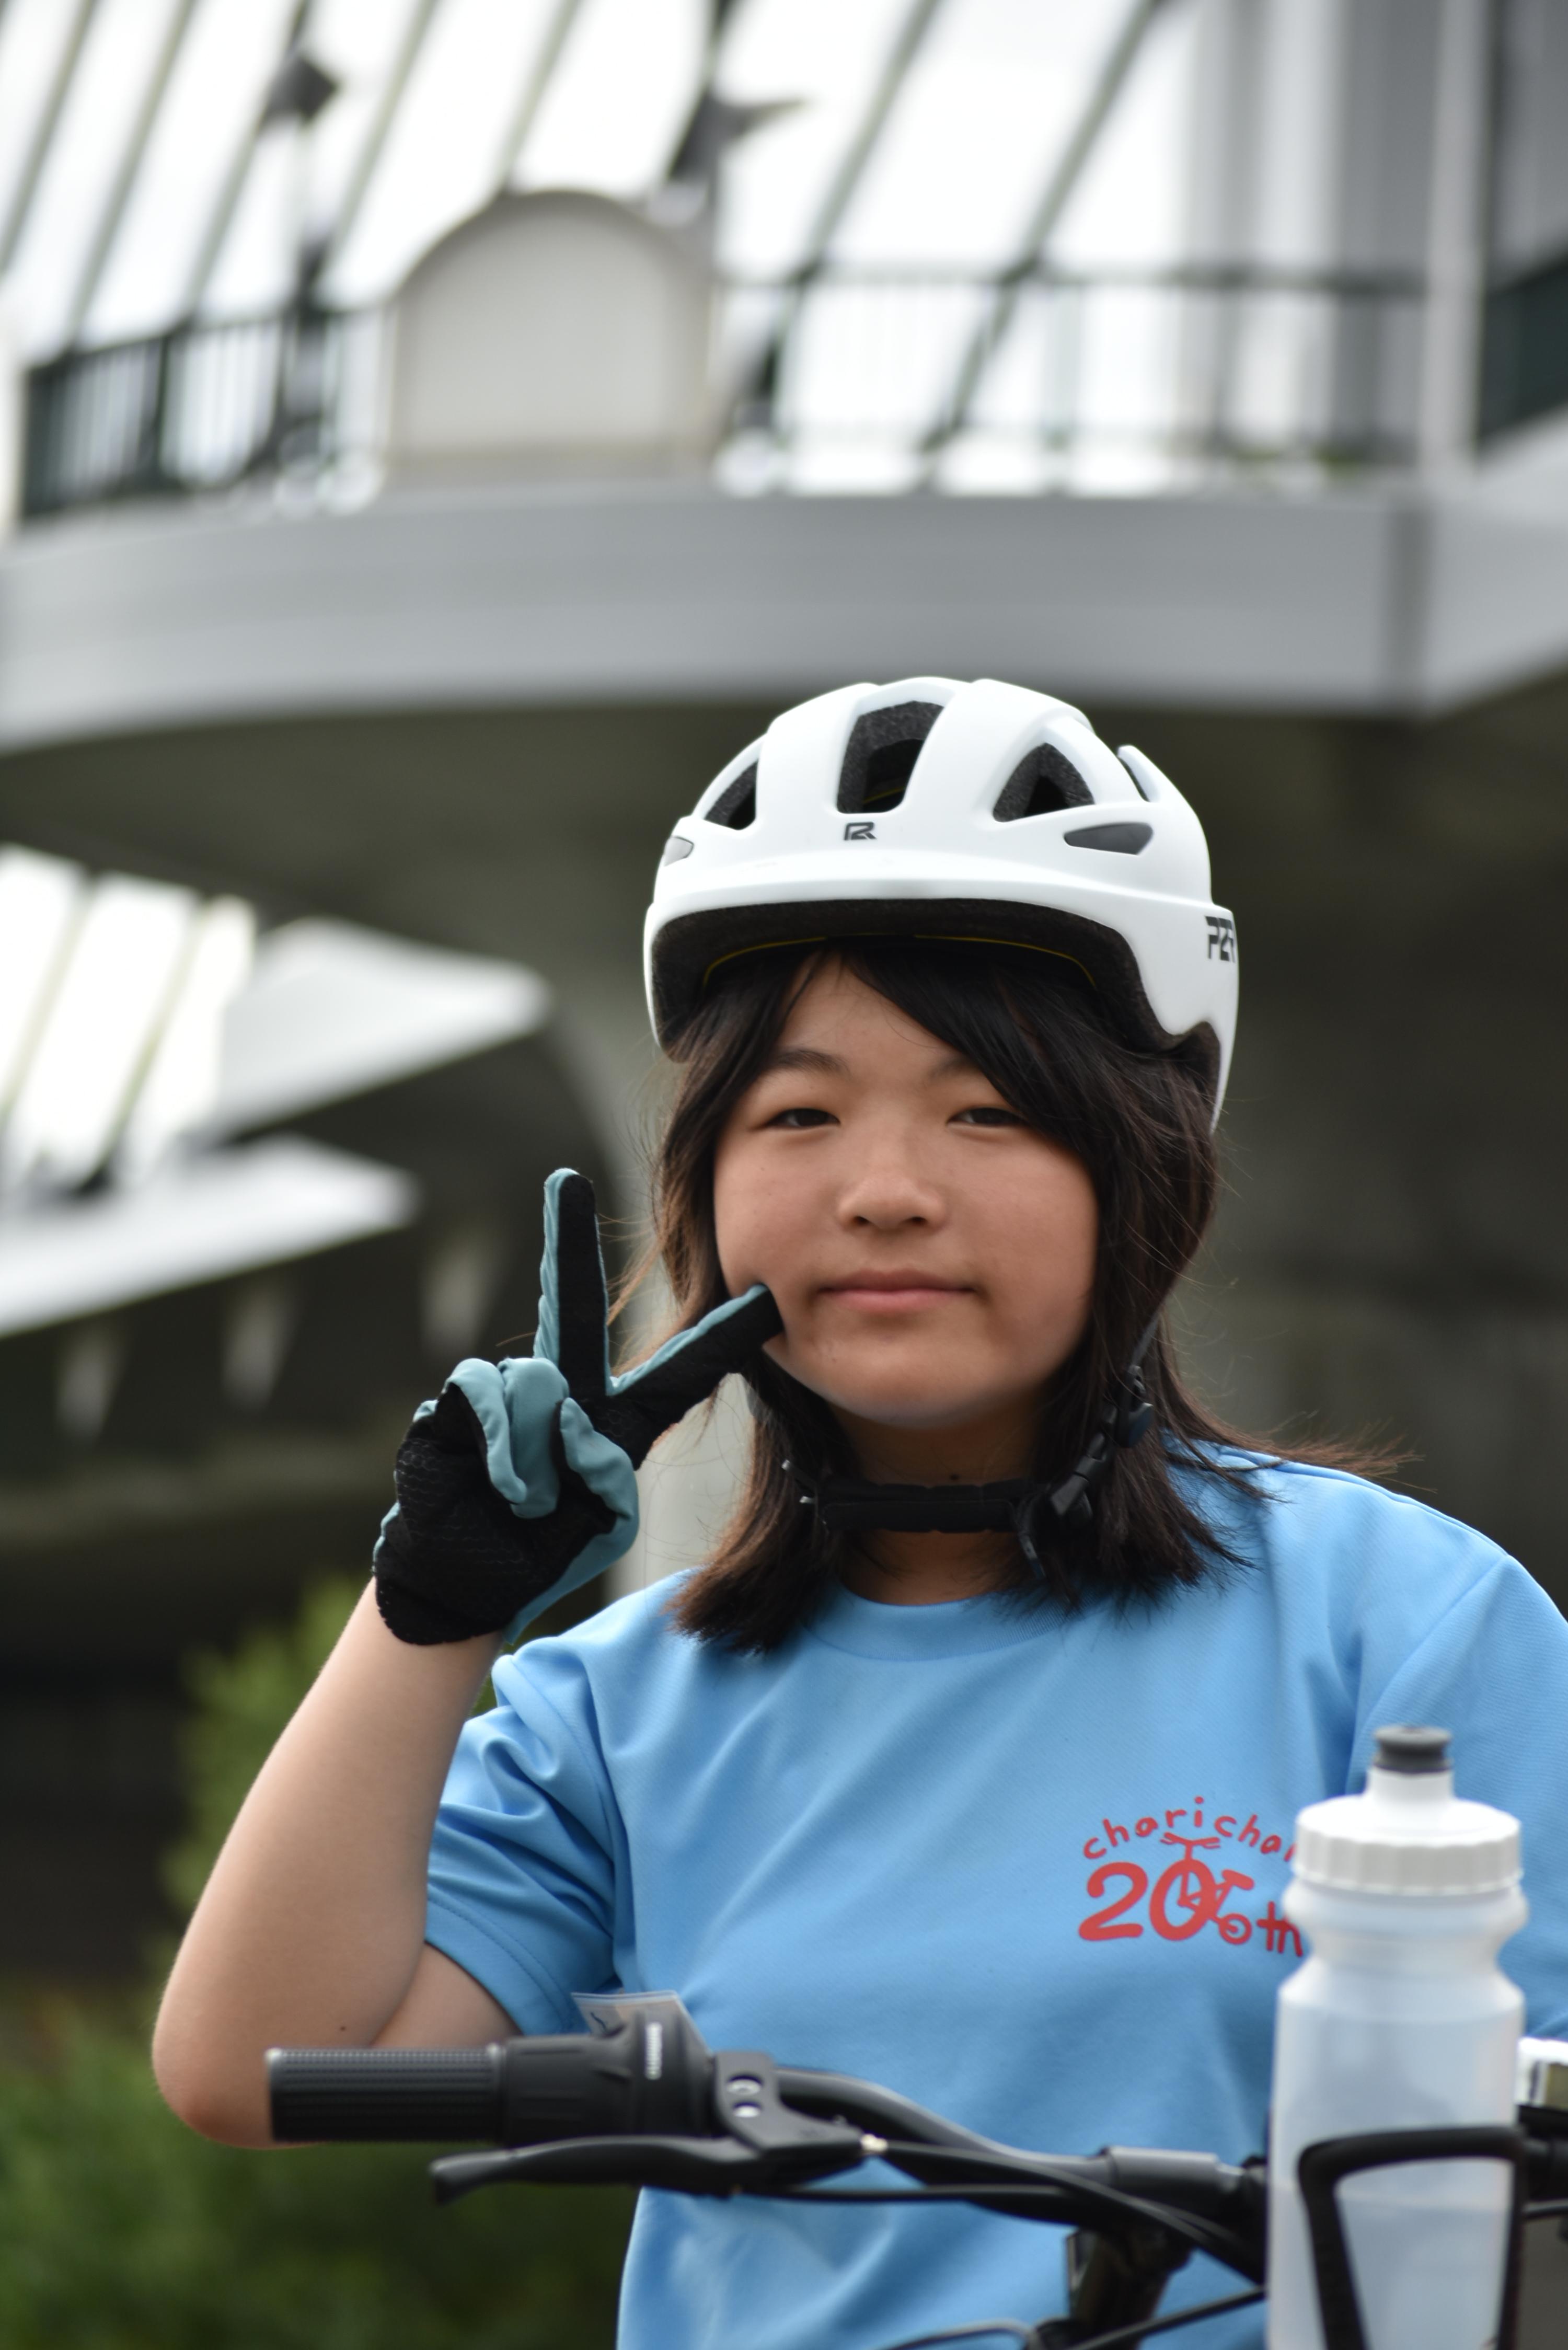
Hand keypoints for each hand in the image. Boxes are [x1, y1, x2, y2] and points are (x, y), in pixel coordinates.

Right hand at [374, 1171, 781, 1644]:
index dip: (724, 1337)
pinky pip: (491, 1396)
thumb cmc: (538, 1553)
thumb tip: (569, 1416)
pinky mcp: (462, 1401)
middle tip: (563, 1178)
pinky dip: (502, 1450)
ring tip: (527, 1500)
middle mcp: (566, 1392)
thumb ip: (603, 1473)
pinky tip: (498, 1485)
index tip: (769, 1295)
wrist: (464, 1581)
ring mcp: (510, 1390)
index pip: (681, 1371)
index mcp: (619, 1424)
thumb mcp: (600, 1526)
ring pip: (538, 1383)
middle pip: (578, 1308)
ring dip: (535, 1457)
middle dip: (567, 1238)